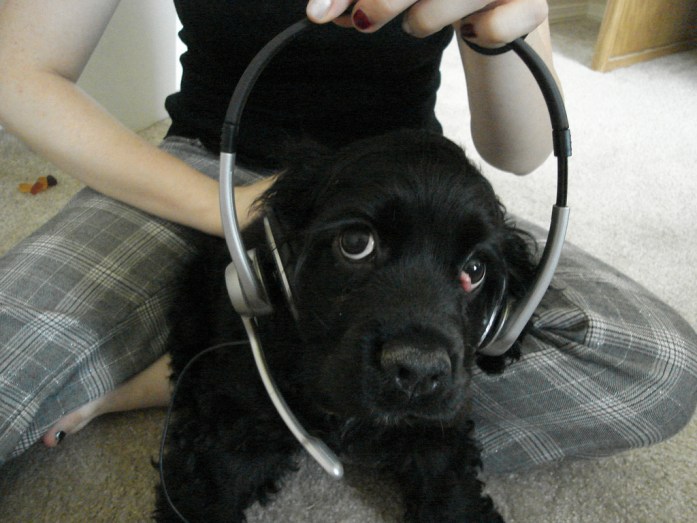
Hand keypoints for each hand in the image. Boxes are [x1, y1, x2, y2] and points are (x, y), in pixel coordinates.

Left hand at [306, 0, 547, 44]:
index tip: (319, 14)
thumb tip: (319, 13)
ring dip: (423, 21)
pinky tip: (472, 30)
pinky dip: (479, 36)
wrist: (506, 10)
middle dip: (382, 0)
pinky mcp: (531, 5)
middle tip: (361, 22)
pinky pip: (493, 28)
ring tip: (420, 23)